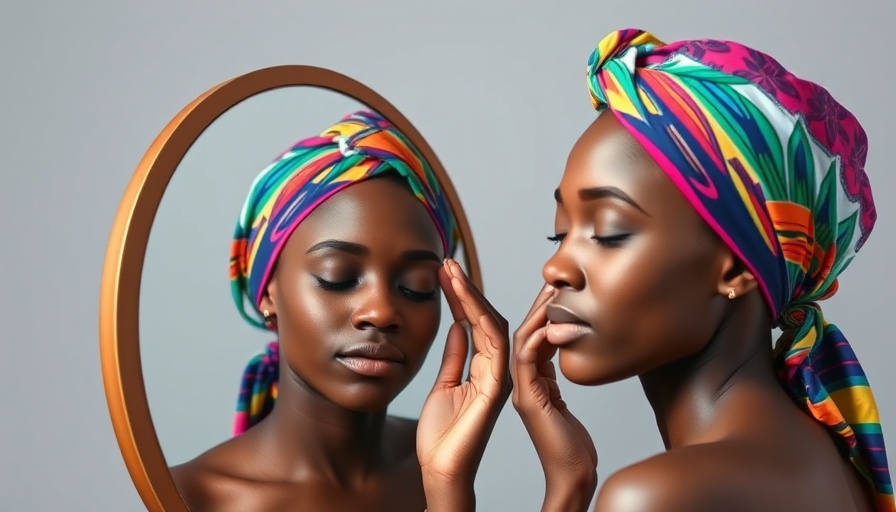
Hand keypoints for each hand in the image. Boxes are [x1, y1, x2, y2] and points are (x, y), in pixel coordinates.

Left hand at [417, 259, 510, 509]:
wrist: (441, 470)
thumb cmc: (442, 437)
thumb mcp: (444, 385)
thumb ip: (454, 356)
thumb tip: (457, 325)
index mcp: (484, 368)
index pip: (477, 323)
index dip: (463, 296)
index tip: (445, 272)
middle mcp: (495, 370)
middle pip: (488, 319)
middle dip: (468, 288)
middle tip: (448, 262)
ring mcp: (498, 378)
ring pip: (493, 326)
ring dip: (471, 296)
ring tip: (451, 272)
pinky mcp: (495, 389)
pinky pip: (495, 347)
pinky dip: (482, 320)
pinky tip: (463, 301)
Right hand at [511, 284, 597, 511]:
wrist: (570, 474)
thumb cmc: (571, 444)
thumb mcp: (561, 399)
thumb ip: (554, 376)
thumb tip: (560, 351)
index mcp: (529, 380)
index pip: (528, 337)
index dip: (538, 313)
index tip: (551, 291)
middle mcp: (521, 382)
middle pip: (519, 334)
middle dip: (533, 307)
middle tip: (549, 282)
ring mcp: (522, 390)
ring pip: (520, 342)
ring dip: (536, 316)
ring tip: (550, 293)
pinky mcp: (529, 399)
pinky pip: (526, 362)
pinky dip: (537, 341)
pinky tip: (548, 326)